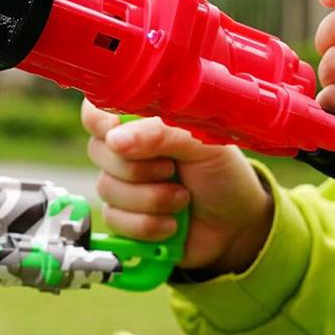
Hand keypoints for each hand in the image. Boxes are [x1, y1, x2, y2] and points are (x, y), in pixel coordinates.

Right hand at [81, 100, 272, 274]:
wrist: (237, 224)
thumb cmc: (222, 173)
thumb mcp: (202, 143)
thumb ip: (161, 134)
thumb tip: (114, 140)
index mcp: (141, 123)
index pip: (98, 110)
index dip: (99, 120)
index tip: (114, 131)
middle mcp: (125, 150)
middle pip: (99, 150)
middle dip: (138, 167)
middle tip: (172, 169)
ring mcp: (121, 184)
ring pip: (107, 188)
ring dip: (151, 199)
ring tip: (182, 198)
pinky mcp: (123, 218)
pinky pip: (115, 220)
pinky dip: (148, 224)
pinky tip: (171, 223)